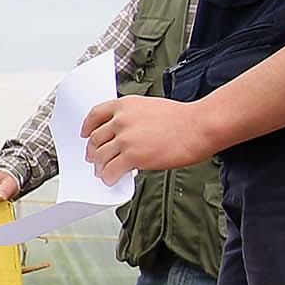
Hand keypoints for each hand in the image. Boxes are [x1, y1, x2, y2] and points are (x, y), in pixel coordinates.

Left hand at [82, 96, 217, 184]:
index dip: (87, 126)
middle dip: (93, 151)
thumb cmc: (183, 119)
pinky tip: (112, 180)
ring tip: (104, 172)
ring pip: (100, 156)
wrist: (199, 127)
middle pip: (96, 138)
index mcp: (125, 105)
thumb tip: (124, 135)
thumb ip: (133, 118)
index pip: (96, 114)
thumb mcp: (151, 107)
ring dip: (100, 167)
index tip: (85, 134)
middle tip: (94, 159)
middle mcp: (121, 120)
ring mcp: (126, 138)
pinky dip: (109, 177)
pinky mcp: (132, 156)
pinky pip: (111, 170)